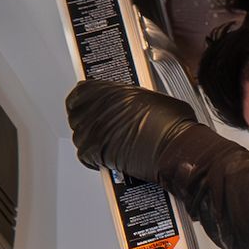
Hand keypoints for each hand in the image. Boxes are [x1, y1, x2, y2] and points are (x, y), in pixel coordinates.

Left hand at [65, 79, 199, 178]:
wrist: (172, 148)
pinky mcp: (94, 152)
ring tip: (108, 144)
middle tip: (102, 127)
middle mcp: (95, 108)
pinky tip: (108, 158)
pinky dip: (94, 159)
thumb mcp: (151, 97)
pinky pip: (85, 156)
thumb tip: (135, 105)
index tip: (90, 106)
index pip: (80, 93)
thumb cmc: (169, 123)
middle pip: (77, 115)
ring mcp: (92, 130)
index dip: (85, 102)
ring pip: (80, 137)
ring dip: (91, 141)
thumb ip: (133, 99)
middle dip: (88, 122)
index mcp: (107, 90)